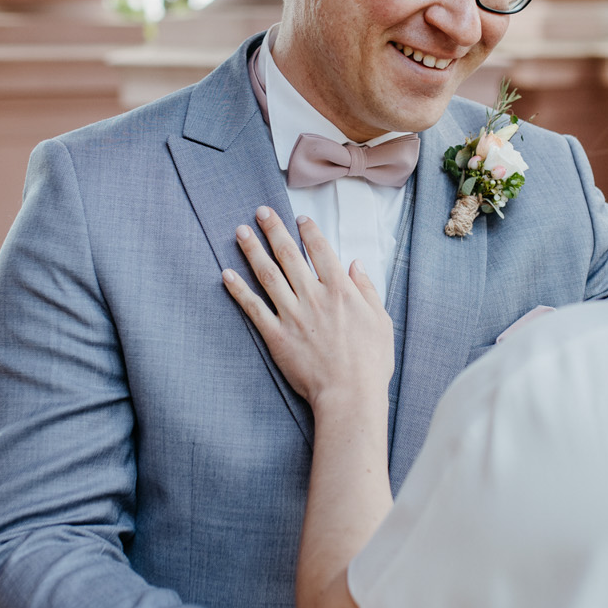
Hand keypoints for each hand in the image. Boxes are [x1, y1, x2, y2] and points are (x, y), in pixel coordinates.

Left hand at [223, 208, 392, 411]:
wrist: (349, 395)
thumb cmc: (370, 362)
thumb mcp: (380, 321)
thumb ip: (367, 290)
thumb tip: (355, 265)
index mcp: (341, 292)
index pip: (321, 252)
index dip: (309, 232)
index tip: (299, 218)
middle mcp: (314, 297)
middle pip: (289, 256)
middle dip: (274, 230)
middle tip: (261, 212)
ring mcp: (293, 316)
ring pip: (268, 275)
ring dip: (252, 251)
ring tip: (240, 232)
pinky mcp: (277, 336)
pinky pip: (253, 308)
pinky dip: (239, 290)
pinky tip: (227, 274)